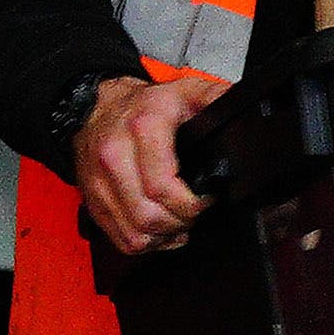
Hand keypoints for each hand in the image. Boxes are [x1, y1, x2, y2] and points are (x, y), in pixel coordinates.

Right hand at [74, 74, 228, 253]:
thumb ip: (214, 98)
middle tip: (194, 213)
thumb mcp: (184, 91)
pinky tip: (160, 230)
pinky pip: (122, 239)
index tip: (206, 200)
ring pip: (136, 234)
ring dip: (163, 236)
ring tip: (179, 222)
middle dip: (181, 223)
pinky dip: (145, 243)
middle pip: (150, 216)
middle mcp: (115, 157)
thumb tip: (240, 109)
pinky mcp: (93, 201)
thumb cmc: (141, 105)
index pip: (163, 186)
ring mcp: (100, 183)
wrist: (98, 108)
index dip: (191, 204)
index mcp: (142, 129)